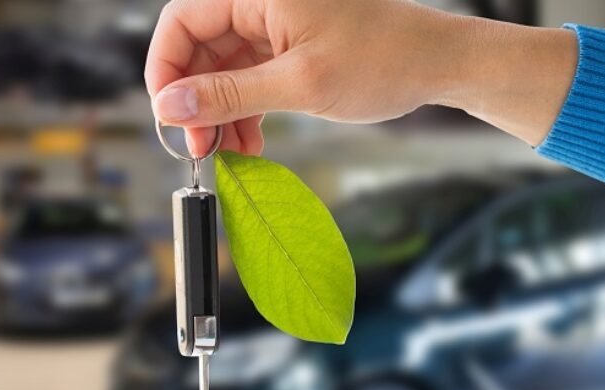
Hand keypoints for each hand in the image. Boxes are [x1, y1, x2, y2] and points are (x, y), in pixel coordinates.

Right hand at [145, 0, 576, 155]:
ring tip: (230, 153)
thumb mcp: (298, 84)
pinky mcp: (290, 41)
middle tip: (201, 147)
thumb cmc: (383, 59)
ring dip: (222, 111)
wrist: (438, 63)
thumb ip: (228, 95)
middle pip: (199, 46)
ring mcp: (276, 20)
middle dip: (196, 100)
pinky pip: (250, 73)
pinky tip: (250, 140)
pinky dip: (246, 107)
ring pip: (223, 65)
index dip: (166, 71)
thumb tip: (169, 107)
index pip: (182, 20)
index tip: (169, 117)